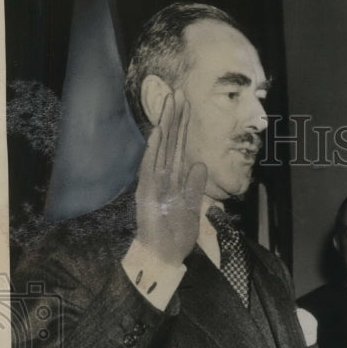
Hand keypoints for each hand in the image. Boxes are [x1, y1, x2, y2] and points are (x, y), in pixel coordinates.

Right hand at [134, 90, 208, 266]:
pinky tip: (158, 133)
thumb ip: (194, 186)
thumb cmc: (175, 234)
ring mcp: (153, 182)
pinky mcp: (147, 192)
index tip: (187, 104)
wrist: (164, 256)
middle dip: (174, 117)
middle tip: (178, 91)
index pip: (180, 146)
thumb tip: (199, 164)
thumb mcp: (192, 208)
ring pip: (160, 148)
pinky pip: (150, 167)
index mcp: (174, 179)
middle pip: (170, 141)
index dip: (183, 126)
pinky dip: (154, 150)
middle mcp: (162, 176)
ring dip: (164, 125)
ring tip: (169, 103)